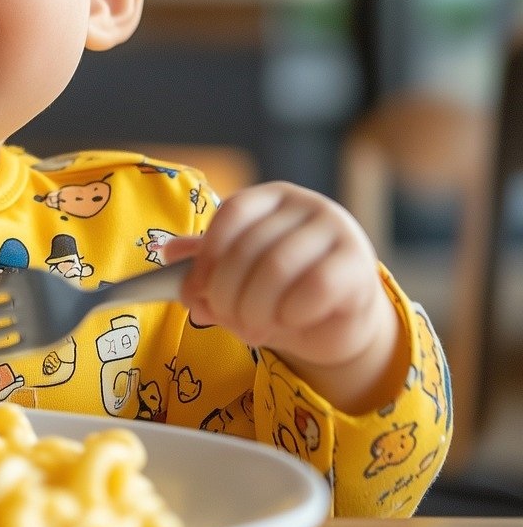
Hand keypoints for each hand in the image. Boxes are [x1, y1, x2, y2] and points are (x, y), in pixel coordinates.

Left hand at [158, 182, 403, 412]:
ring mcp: (337, 230)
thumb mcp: (237, 276)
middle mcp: (307, 205)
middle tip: (225, 321)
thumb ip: (205, 266)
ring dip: (255, 308)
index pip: (232, 214)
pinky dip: (291, 312)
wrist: (336, 321)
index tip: (194, 291)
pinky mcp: (358, 263)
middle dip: (227, 294)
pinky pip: (316, 286)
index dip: (208, 256)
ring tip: (251, 328)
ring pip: (278, 267)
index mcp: (271, 198)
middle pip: (250, 246)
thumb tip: (169, 255)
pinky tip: (287, 321)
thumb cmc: (280, 291)